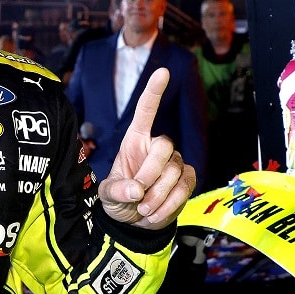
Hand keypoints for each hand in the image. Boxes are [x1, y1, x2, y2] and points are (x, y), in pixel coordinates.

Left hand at [97, 68, 195, 229]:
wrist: (135, 221)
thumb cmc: (119, 199)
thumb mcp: (107, 196)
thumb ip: (117, 191)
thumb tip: (135, 190)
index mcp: (135, 140)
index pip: (147, 111)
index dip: (154, 92)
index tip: (163, 71)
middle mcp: (157, 147)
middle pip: (164, 147)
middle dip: (150, 173)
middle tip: (138, 195)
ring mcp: (175, 162)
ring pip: (174, 171)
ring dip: (156, 196)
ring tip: (143, 209)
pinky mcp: (188, 179)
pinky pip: (185, 187)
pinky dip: (168, 204)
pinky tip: (155, 213)